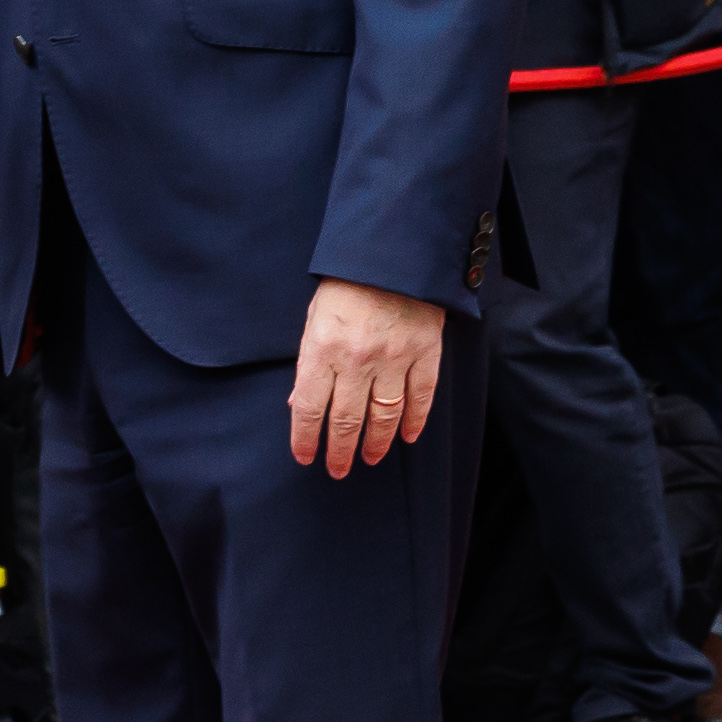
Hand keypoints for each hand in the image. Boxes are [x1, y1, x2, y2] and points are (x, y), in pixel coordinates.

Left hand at [291, 278, 446, 475]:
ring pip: (385, 416)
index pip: (309, 408)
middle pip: (347, 420)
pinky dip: (415, 421)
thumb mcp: (314, 318)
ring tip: (369, 458)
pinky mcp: (424, 353)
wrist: (393, 252)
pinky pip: (421, 397)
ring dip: (376, 443)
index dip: (305, 438)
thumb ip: (308, 362)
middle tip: (338, 469)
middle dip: (340, 451)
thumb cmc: (346, 284)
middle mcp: (356, 360)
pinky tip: (408, 437)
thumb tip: (297, 402)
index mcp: (322, 349)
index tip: (305, 457)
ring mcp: (394, 359)